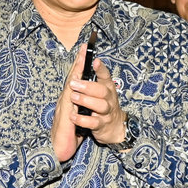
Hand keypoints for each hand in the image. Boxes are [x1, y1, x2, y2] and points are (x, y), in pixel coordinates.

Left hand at [51, 44, 124, 161]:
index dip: (100, 68)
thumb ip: (91, 78)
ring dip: (85, 101)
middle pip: (102, 90)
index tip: (95, 61)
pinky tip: (73, 116)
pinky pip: (93, 122)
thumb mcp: (101, 90)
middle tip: (74, 83)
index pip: (105, 75)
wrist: (115, 127)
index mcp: (107, 87)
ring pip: (100, 105)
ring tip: (73, 97)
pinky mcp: (101, 125)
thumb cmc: (103, 105)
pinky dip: (82, 119)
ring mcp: (106, 112)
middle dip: (87, 86)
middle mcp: (109, 98)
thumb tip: (80, 60)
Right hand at [51, 46, 88, 162]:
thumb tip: (87, 103)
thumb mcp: (79, 120)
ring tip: (83, 55)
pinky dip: (73, 85)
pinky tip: (77, 76)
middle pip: (73, 77)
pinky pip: (69, 97)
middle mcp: (66, 100)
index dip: (81, 67)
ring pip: (71, 83)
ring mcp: (64, 105)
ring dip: (77, 69)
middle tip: (85, 47)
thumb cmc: (69, 137)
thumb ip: (82, 109)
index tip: (86, 52)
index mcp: (71, 101)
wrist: (59, 151)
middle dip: (79, 61)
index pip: (77, 81)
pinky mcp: (64, 114)